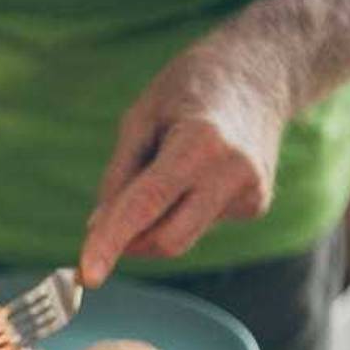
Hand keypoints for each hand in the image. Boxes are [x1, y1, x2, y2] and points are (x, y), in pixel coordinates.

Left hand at [79, 46, 287, 286]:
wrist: (263, 72)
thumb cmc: (191, 88)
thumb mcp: (141, 118)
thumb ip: (118, 177)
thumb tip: (97, 229)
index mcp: (200, 143)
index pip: (146, 206)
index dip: (111, 242)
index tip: (86, 276)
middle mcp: (232, 173)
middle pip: (167, 240)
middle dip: (130, 242)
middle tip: (105, 223)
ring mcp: (251, 193)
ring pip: (182, 238)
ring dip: (153, 226)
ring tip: (160, 173)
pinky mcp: (256, 205)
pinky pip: (199, 225)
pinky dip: (180, 212)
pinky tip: (194, 175)